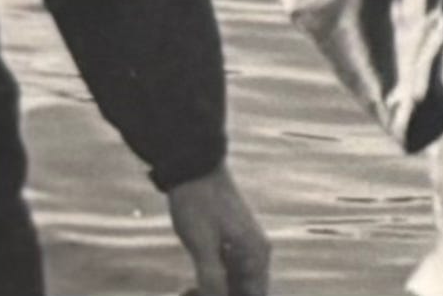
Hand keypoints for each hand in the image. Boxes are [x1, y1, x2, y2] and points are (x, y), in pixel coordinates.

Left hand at [166, 163, 269, 294]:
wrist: (191, 160)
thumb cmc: (198, 200)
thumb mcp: (202, 244)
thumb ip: (213, 280)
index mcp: (256, 256)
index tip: (203, 295)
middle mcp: (256, 252)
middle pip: (244, 292)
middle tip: (189, 293)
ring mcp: (244, 245)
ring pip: (233, 283)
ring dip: (213, 291)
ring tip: (186, 291)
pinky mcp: (230, 238)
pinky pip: (226, 270)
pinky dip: (211, 279)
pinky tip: (190, 284)